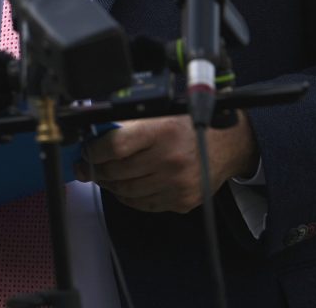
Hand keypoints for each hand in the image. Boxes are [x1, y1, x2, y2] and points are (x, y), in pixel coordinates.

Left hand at [77, 112, 257, 213]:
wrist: (228, 143)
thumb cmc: (190, 123)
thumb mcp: (160, 110)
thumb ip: (128, 120)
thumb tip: (94, 133)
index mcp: (161, 130)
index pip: (114, 146)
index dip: (93, 151)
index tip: (87, 150)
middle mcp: (170, 158)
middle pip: (117, 171)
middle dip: (97, 169)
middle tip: (89, 164)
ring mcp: (177, 183)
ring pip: (126, 191)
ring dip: (110, 184)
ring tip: (105, 174)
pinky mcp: (182, 200)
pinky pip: (143, 204)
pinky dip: (128, 196)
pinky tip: (125, 185)